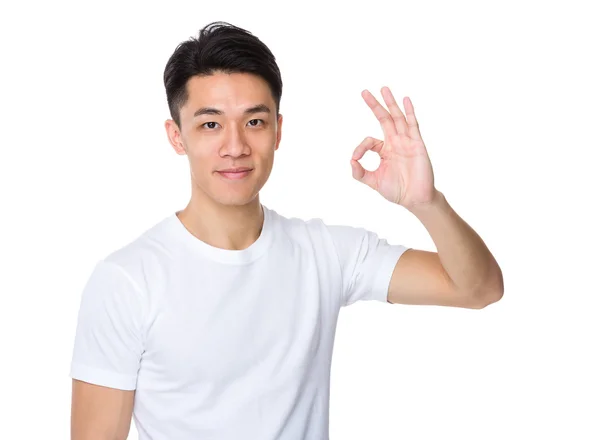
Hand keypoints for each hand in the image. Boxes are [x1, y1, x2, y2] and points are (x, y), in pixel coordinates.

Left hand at [351, 87, 437, 209]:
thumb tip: (350, 161)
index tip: (356, 158)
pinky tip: (405, 100)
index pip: (370, 140)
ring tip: (383, 89)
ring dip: (390, 103)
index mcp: (385, 150)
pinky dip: (409, 112)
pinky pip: (413, 125)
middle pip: (384, 119)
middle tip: (364, 91)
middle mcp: (396, 142)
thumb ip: (360, 173)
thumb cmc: (397, 191)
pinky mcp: (417, 144)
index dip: (360, 147)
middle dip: (375, 105)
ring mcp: (407, 142)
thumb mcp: (373, 182)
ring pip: (397, 118)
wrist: (415, 199)